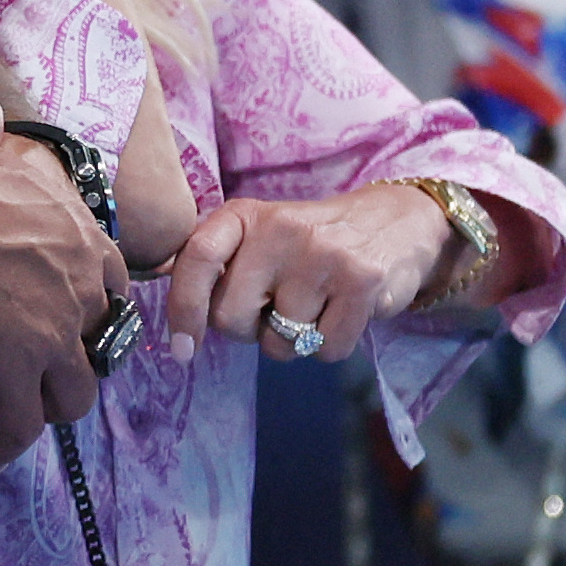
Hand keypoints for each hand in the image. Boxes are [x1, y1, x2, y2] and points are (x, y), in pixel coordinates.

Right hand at [0, 94, 115, 469]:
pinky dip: (8, 443)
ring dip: (54, 404)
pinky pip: (21, 424)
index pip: (112, 280)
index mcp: (80, 238)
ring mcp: (52, 338)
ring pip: (74, 393)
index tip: (70, 310)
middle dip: (74, 355)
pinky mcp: (17, 376)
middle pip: (94, 341)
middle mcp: (79, 291)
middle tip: (45, 364)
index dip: (92, 299)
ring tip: (29, 412)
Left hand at [159, 179, 452, 366]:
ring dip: (291, 341)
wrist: (394, 223)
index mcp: (244, 215)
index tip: (182, 349)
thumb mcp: (257, 234)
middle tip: (274, 308)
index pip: (197, 258)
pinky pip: (325, 350)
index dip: (182, 308)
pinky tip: (340, 313)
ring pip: (279, 342)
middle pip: (232, 318)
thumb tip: (170, 304)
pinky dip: (329, 346)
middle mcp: (280, 229)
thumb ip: (215, 263)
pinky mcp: (362, 283)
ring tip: (312, 306)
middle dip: (248, 330)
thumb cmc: (308, 243)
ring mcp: (323, 256)